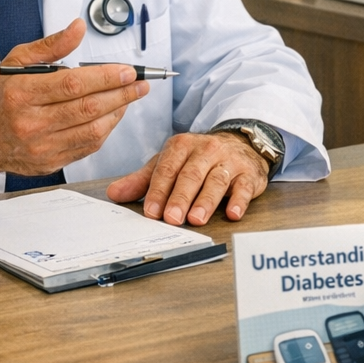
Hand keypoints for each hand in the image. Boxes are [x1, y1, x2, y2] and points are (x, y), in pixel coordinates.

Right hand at [0, 19, 147, 179]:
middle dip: (122, 94)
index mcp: (21, 95)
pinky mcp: (49, 163)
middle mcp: (30, 124)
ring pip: (92, 131)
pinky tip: (112, 115)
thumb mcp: (16, 62)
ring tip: (129, 97)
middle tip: (141, 83)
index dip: (105, 77)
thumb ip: (51, 46)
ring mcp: (41, 147)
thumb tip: (78, 28)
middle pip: (88, 109)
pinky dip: (105, 130)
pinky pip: (87, 147)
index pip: (73, 85)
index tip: (127, 70)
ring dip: (118, 112)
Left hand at [105, 131, 269, 224]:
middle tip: (171, 218)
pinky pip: (244, 187)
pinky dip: (239, 200)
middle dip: (180, 198)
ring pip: (216, 180)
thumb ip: (143, 180)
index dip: (159, 190)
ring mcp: (229, 161)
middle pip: (191, 175)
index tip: (151, 211)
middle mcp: (206, 150)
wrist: (240, 143)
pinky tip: (233, 213)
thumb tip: (114, 193)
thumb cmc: (199, 159)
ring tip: (196, 219)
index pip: (168, 169)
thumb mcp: (169, 163)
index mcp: (182, 146)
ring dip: (206, 201)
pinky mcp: (248, 173)